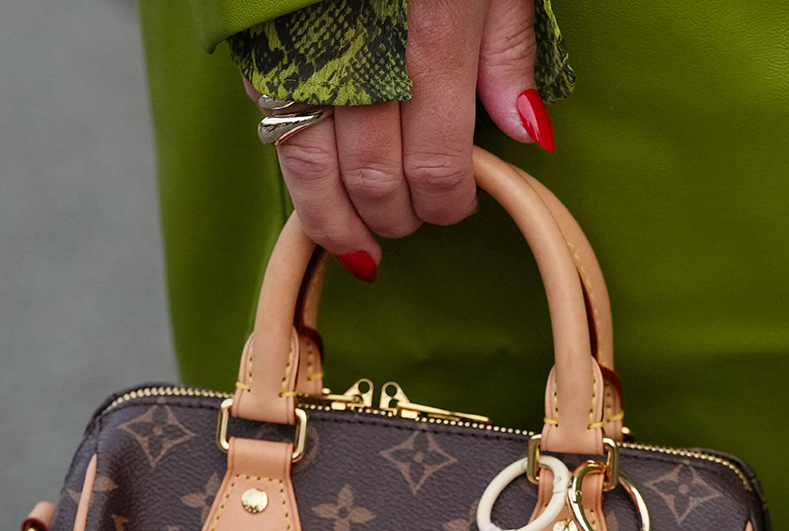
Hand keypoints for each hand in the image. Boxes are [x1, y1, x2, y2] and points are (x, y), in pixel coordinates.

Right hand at [255, 0, 553, 278]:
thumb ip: (507, 42)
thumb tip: (527, 132)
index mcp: (431, 30)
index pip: (438, 159)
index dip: (450, 199)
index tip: (460, 204)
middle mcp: (362, 51)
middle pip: (376, 176)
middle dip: (400, 216)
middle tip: (415, 223)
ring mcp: (303, 50)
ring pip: (311, 168)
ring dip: (339, 220)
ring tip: (362, 243)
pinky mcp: (260, 46)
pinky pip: (272, 129)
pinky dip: (296, 179)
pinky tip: (318, 205)